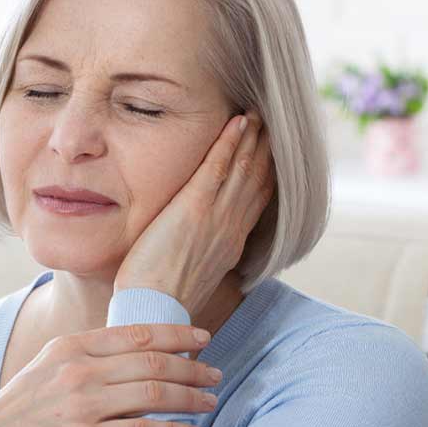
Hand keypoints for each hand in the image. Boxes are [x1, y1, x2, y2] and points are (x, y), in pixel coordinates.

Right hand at [0, 324, 222, 426]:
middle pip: (153, 363)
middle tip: (214, 375)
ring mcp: (81, 408)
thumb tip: (145, 345)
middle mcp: (78, 372)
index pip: (137, 333)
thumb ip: (91, 351)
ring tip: (209, 401)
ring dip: (190, 399)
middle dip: (192, 369)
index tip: (203, 339)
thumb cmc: (26, 403)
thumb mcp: (51, 363)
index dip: (177, 334)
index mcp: (71, 346)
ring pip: (154, 396)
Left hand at [113, 113, 274, 319]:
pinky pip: (218, 167)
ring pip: (244, 169)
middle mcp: (231, 227)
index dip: (267, 174)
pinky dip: (231, 142)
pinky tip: (238, 122)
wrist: (154, 311)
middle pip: (258, 180)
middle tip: (273, 123)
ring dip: (253, 138)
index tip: (272, 154)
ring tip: (259, 115)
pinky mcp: (194, 208)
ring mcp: (216, 217)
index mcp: (230, 244)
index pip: (257, 201)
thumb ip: (199, 255)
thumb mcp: (191, 274)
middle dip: (266, 149)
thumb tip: (196, 249)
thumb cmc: (161, 299)